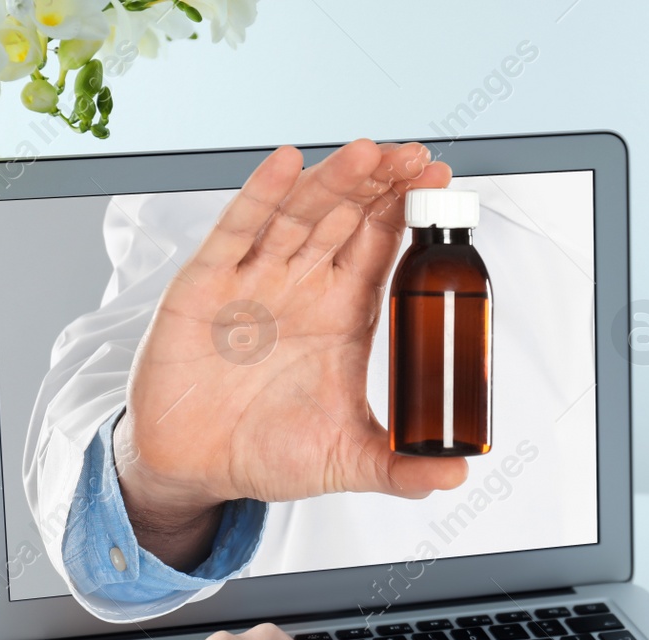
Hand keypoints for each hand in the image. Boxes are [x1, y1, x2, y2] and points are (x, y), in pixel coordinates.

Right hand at [114, 139, 465, 568]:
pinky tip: (286, 164)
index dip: (408, 211)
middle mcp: (301, 287)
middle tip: (414, 157)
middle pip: (347, 217)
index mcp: (341, 315)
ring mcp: (254, 280)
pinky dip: (261, 195)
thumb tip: (456, 477)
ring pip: (299, 214)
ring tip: (369, 153)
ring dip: (333, 181)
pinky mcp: (206, 285)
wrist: (192, 469)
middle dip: (381, 183)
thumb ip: (401, 471)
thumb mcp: (344, 462)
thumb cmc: (264, 454)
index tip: (439, 181)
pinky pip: (236, 230)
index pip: (381, 247)